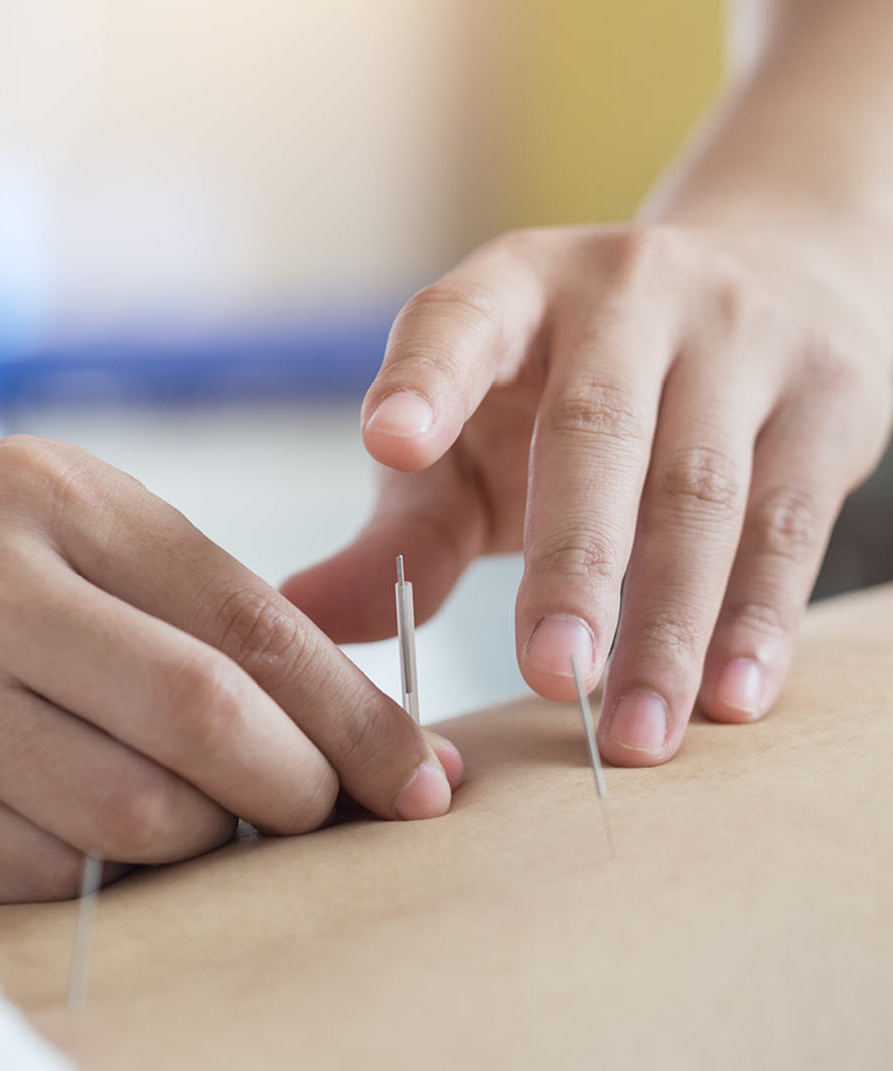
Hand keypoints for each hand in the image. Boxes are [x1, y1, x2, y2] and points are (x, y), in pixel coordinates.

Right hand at [0, 437, 459, 899]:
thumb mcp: (73, 528)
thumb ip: (199, 603)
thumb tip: (348, 724)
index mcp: (58, 502)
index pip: (247, 623)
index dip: (355, 715)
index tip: (422, 776)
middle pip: (201, 722)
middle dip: (300, 789)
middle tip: (328, 810)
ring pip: (133, 817)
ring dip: (211, 839)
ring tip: (221, 818)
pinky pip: (55, 873)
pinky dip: (119, 873)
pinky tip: (124, 839)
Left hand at [283, 224, 892, 764]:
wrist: (764, 288)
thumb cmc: (571, 397)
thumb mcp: (473, 447)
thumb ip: (398, 534)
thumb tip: (296, 618)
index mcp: (513, 293)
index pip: (461, 321)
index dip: (426, 378)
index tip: (389, 444)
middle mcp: (625, 293)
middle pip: (596, 431)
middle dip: (572, 564)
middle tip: (550, 677)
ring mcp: (735, 335)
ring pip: (699, 490)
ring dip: (667, 623)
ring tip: (634, 733)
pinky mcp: (822, 396)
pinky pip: (789, 520)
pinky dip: (758, 617)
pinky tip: (729, 699)